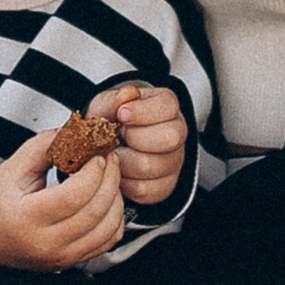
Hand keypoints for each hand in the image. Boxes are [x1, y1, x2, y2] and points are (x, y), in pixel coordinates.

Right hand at [0, 112, 128, 269]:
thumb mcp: (11, 168)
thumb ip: (43, 147)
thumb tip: (76, 133)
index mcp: (26, 218)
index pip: (74, 196)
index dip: (93, 172)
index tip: (96, 154)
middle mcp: (45, 244)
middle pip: (95, 213)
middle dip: (111, 180)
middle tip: (110, 160)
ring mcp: (60, 257)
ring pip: (107, 231)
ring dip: (117, 201)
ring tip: (109, 179)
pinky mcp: (70, 262)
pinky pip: (106, 244)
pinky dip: (114, 221)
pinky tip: (107, 202)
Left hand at [110, 82, 187, 206]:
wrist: (107, 142)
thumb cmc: (112, 120)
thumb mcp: (107, 104)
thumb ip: (115, 99)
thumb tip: (127, 94)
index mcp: (167, 107)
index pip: (168, 107)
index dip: (143, 112)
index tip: (122, 114)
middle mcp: (177, 133)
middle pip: (169, 138)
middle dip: (136, 137)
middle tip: (119, 135)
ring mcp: (173, 161)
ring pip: (154, 167)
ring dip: (125, 162)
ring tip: (115, 153)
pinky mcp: (164, 186)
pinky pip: (145, 190)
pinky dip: (125, 183)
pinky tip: (119, 171)